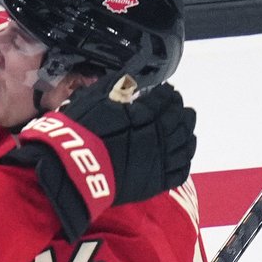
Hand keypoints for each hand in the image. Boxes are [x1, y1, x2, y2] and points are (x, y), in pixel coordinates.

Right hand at [0, 75, 195, 240]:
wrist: (73, 169)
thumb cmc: (80, 132)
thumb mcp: (93, 100)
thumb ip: (114, 87)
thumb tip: (128, 79)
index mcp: (145, 114)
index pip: (165, 100)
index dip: (168, 94)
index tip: (168, 91)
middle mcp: (159, 136)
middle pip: (180, 121)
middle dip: (181, 111)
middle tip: (180, 107)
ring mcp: (160, 160)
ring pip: (185, 145)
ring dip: (188, 134)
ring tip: (186, 128)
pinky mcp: (157, 182)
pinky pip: (180, 171)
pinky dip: (185, 161)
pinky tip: (183, 155)